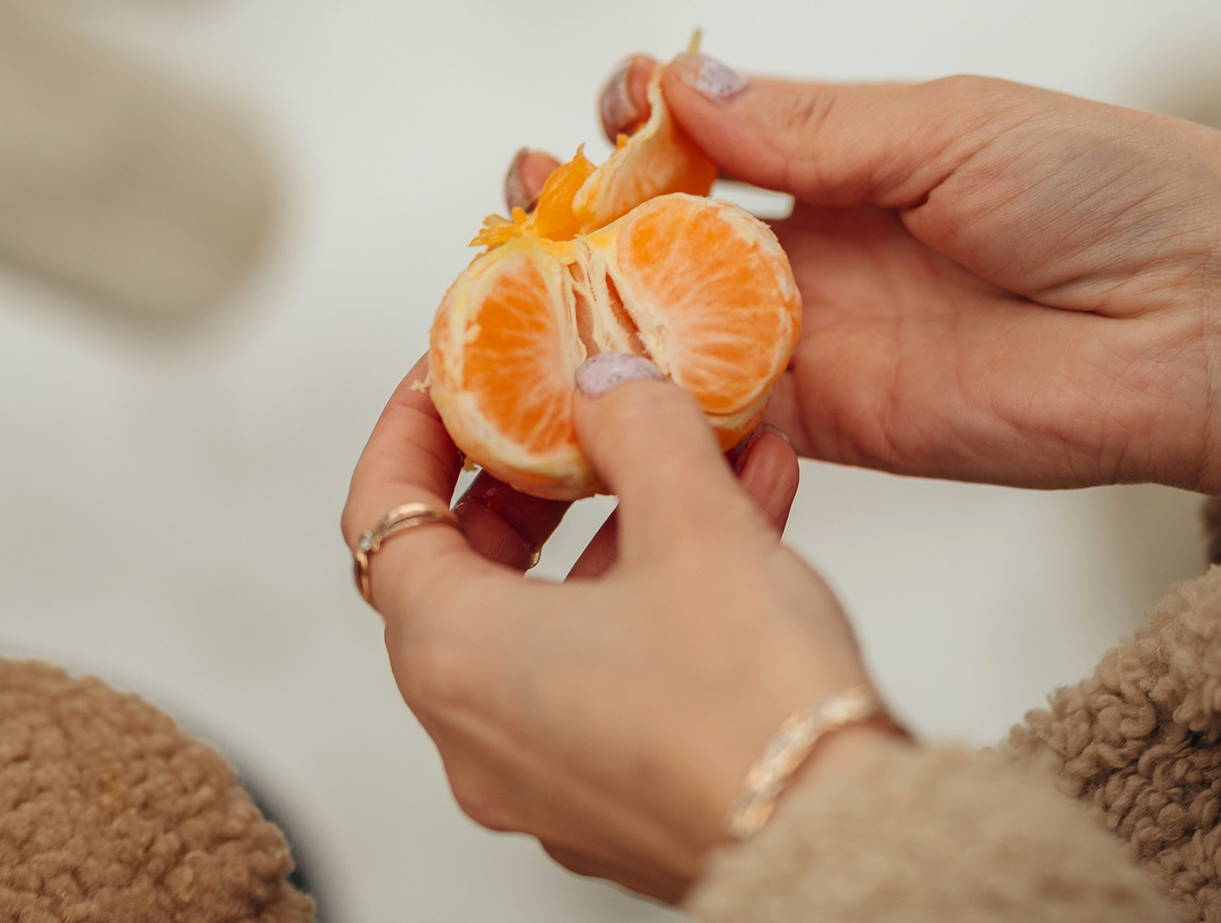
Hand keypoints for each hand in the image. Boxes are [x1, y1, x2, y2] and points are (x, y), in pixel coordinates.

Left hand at [343, 357, 902, 901]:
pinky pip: (604, 670)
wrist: (839, 842)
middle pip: (462, 571)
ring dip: (613, 527)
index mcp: (457, 658)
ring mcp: (541, 776)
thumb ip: (637, 430)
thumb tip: (605, 384)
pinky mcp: (610, 800)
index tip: (450, 377)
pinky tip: (742, 520)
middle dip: (522, 480)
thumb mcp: (694, 521)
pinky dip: (651, 593)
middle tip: (567, 417)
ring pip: (549, 619)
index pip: (382, 518)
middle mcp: (476, 731)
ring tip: (692, 452)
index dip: (413, 432)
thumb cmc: (750, 705)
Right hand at [518, 54, 1220, 530]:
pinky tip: (582, 372)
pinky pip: (718, 412)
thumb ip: (809, 126)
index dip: (640, 117)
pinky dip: (647, 396)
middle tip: (527, 200)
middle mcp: (817, 247)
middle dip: (582, 211)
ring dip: (588, 302)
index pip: (704, 132)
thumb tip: (676, 81)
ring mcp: (819, 338)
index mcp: (846, 154)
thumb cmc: (1110, 190)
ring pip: (669, 321)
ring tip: (514, 283)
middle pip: (661, 230)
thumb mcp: (950, 128)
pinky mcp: (834, 424)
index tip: (611, 105)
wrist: (1213, 321)